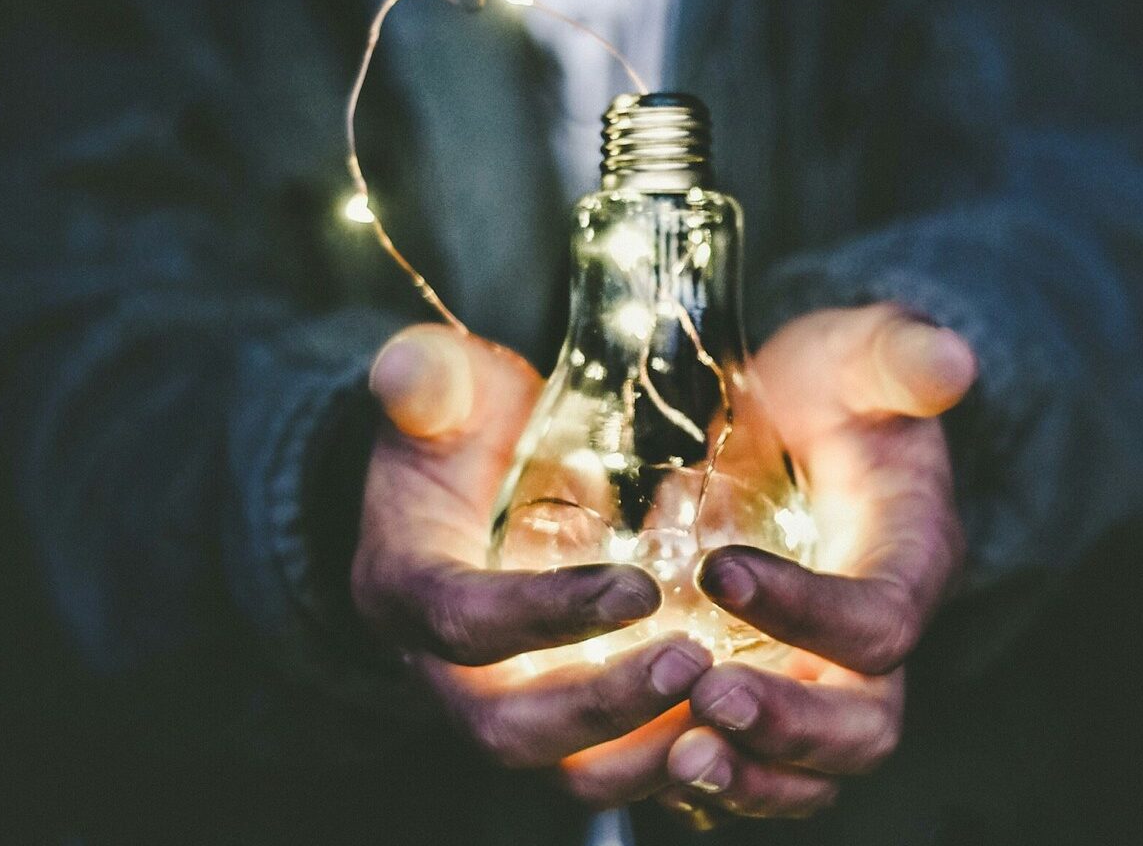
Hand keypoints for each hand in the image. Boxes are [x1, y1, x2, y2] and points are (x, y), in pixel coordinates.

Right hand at [352, 324, 712, 800]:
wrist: (464, 481)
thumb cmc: (460, 429)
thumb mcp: (443, 389)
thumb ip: (428, 379)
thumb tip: (406, 371)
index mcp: (405, 588)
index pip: (463, 622)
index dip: (545, 615)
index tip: (639, 588)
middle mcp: (442, 670)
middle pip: (509, 729)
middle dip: (603, 707)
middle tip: (694, 662)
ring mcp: (501, 705)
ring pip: (563, 771)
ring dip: (645, 752)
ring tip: (728, 706)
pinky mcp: (557, 722)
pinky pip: (608, 769)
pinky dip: (670, 762)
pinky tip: (737, 727)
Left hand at [664, 305, 976, 819]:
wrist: (795, 420)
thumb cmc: (830, 388)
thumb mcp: (859, 354)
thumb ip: (898, 356)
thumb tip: (950, 360)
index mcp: (910, 560)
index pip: (879, 618)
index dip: (808, 610)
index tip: (716, 571)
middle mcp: (875, 638)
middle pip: (864, 723)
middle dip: (790, 725)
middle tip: (708, 698)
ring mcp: (824, 675)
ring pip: (814, 770)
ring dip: (751, 776)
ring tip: (680, 760)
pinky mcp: (774, 691)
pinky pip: (758, 768)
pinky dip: (715, 783)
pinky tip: (650, 762)